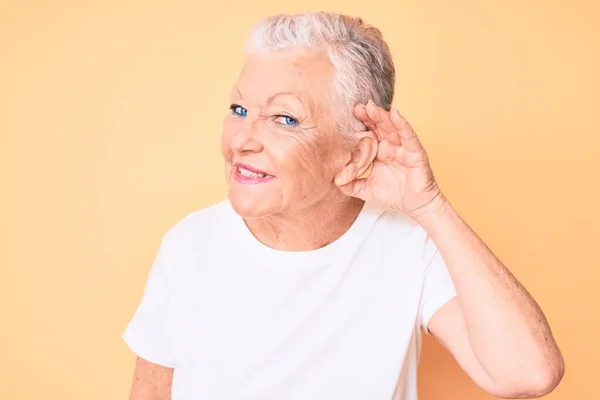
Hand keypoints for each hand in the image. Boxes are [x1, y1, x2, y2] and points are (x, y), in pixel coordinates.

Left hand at [336, 100, 443, 216]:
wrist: (415, 206)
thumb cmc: (394, 195)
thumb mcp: (366, 190)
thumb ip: (350, 185)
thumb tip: (334, 181)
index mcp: (379, 152)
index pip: (367, 134)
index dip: (358, 126)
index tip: (345, 117)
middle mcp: (390, 146)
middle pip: (378, 126)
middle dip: (368, 116)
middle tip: (356, 107)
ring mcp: (403, 148)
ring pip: (391, 127)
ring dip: (381, 116)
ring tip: (370, 107)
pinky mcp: (415, 152)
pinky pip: (408, 136)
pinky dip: (402, 124)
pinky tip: (395, 113)